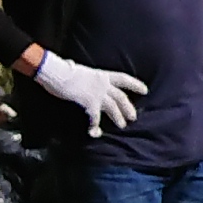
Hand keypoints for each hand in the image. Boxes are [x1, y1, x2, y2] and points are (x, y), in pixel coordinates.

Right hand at [28, 51, 145, 132]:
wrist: (58, 73)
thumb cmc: (65, 70)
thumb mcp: (82, 71)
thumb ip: (88, 77)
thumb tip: (84, 77)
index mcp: (102, 75)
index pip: (124, 79)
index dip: (135, 84)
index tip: (145, 90)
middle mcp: (103, 84)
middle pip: (121, 97)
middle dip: (128, 107)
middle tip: (133, 117)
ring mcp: (97, 94)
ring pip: (113, 108)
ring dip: (118, 117)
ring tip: (122, 125)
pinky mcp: (89, 103)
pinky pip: (95, 118)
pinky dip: (95, 125)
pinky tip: (95, 131)